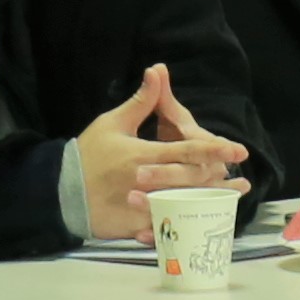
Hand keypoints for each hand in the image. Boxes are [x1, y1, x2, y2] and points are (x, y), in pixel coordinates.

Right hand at [71, 65, 249, 241]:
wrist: (60, 190)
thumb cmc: (88, 154)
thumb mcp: (113, 123)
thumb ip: (141, 102)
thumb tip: (157, 70)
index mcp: (144, 154)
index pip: (187, 151)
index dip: (215, 150)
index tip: (238, 151)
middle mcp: (147, 181)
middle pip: (191, 181)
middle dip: (217, 180)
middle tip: (239, 180)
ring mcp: (141, 207)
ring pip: (181, 206)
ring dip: (206, 204)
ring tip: (227, 204)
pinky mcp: (132, 226)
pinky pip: (161, 229)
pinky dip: (179, 227)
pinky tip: (195, 227)